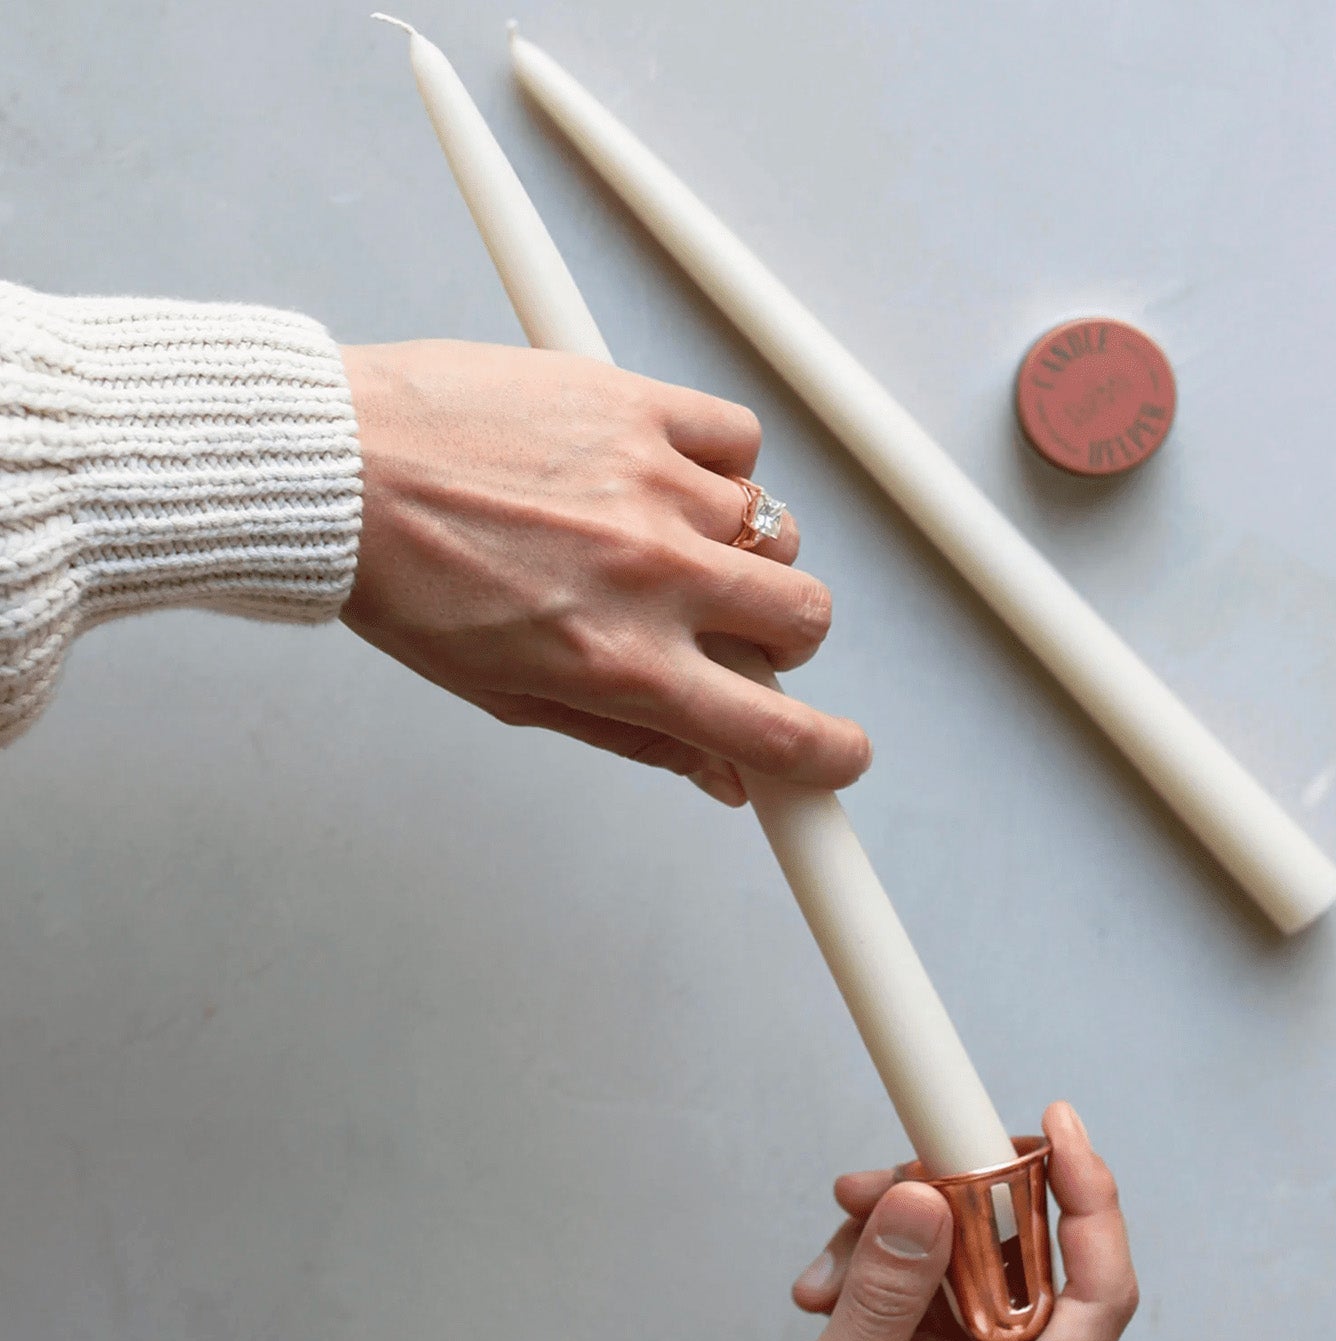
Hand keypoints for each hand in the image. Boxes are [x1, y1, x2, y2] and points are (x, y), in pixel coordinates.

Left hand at [339, 341, 870, 801]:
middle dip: (782, 637)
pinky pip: (739, 439)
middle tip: (728, 627)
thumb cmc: (405, 588)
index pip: (777, 731)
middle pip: (806, 620)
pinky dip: (717, 463)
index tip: (839, 757)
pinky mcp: (640, 405)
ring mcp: (655, 487)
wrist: (334, 471)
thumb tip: (720, 777)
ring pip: (776, 528)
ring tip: (657, 534)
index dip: (829, 756)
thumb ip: (632, 739)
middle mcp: (654, 580)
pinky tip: (657, 471)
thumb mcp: (512, 696)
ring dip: (738, 548)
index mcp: (623, 668)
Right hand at [661, 1102, 1136, 1340]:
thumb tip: (926, 1198)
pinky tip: (821, 1288)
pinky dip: (875, 1278)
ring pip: (962, 1276)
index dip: (1090, 1203)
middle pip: (1021, 1270)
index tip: (1058, 1127)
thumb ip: (883, 1298)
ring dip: (899, 1242)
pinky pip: (921, 1302)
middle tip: (885, 1179)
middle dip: (954, 1208)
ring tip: (831, 1248)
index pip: (1097, 1298)